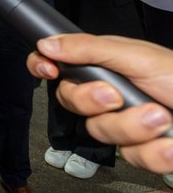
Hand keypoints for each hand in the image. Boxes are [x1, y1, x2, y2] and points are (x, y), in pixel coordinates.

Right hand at [27, 34, 172, 173]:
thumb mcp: (138, 57)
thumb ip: (89, 49)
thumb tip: (47, 45)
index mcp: (104, 64)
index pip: (58, 64)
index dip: (43, 66)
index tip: (46, 69)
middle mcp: (110, 94)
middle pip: (72, 103)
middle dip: (96, 102)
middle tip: (117, 95)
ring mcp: (126, 124)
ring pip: (101, 133)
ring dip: (134, 127)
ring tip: (161, 118)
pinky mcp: (144, 151)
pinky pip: (132, 158)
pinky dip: (155, 151)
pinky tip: (171, 142)